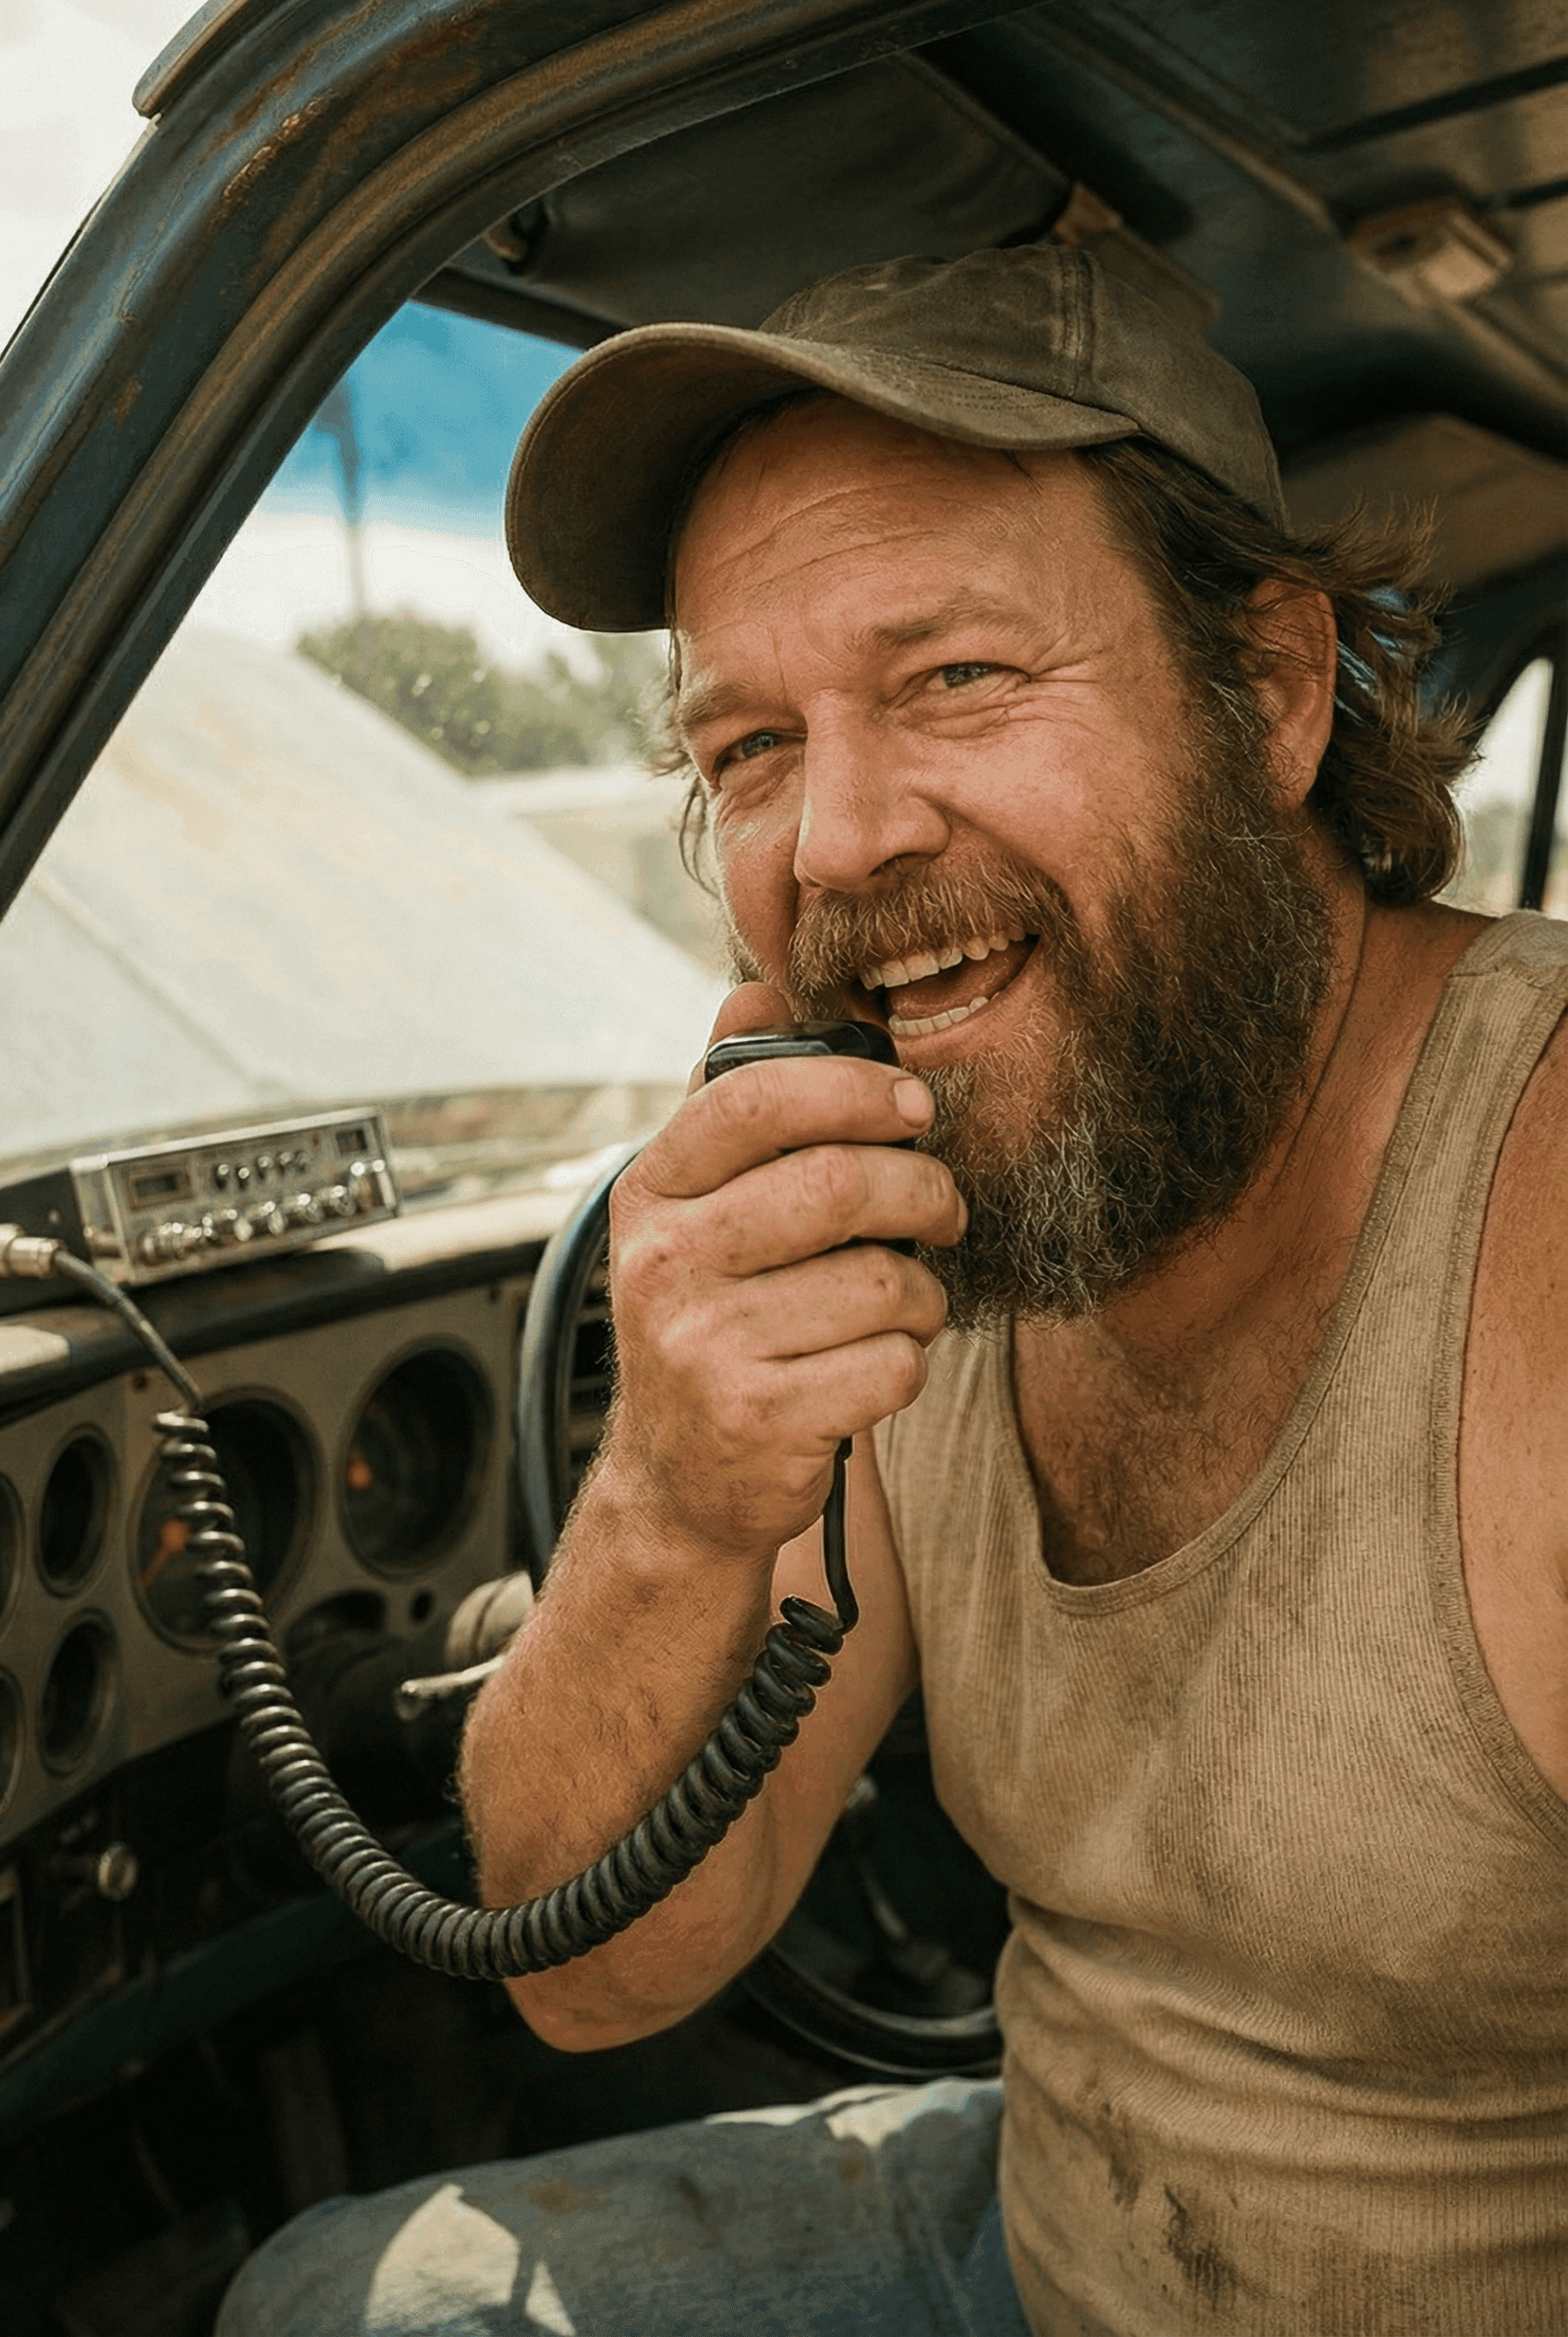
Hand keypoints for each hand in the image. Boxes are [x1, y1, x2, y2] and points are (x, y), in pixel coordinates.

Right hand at [598, 985, 964, 1562]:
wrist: (681, 1481)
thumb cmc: (717, 1317)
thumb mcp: (699, 1211)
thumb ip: (731, 1105)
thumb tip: (756, 990)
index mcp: (649, 1194)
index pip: (752, 1100)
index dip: (855, 1089)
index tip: (914, 1106)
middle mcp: (661, 1265)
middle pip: (835, 1186)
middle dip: (922, 1189)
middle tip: (947, 1206)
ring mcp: (702, 1347)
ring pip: (879, 1282)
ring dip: (921, 1292)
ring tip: (903, 1302)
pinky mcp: (756, 1421)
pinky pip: (888, 1364)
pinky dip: (907, 1362)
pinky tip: (876, 1364)